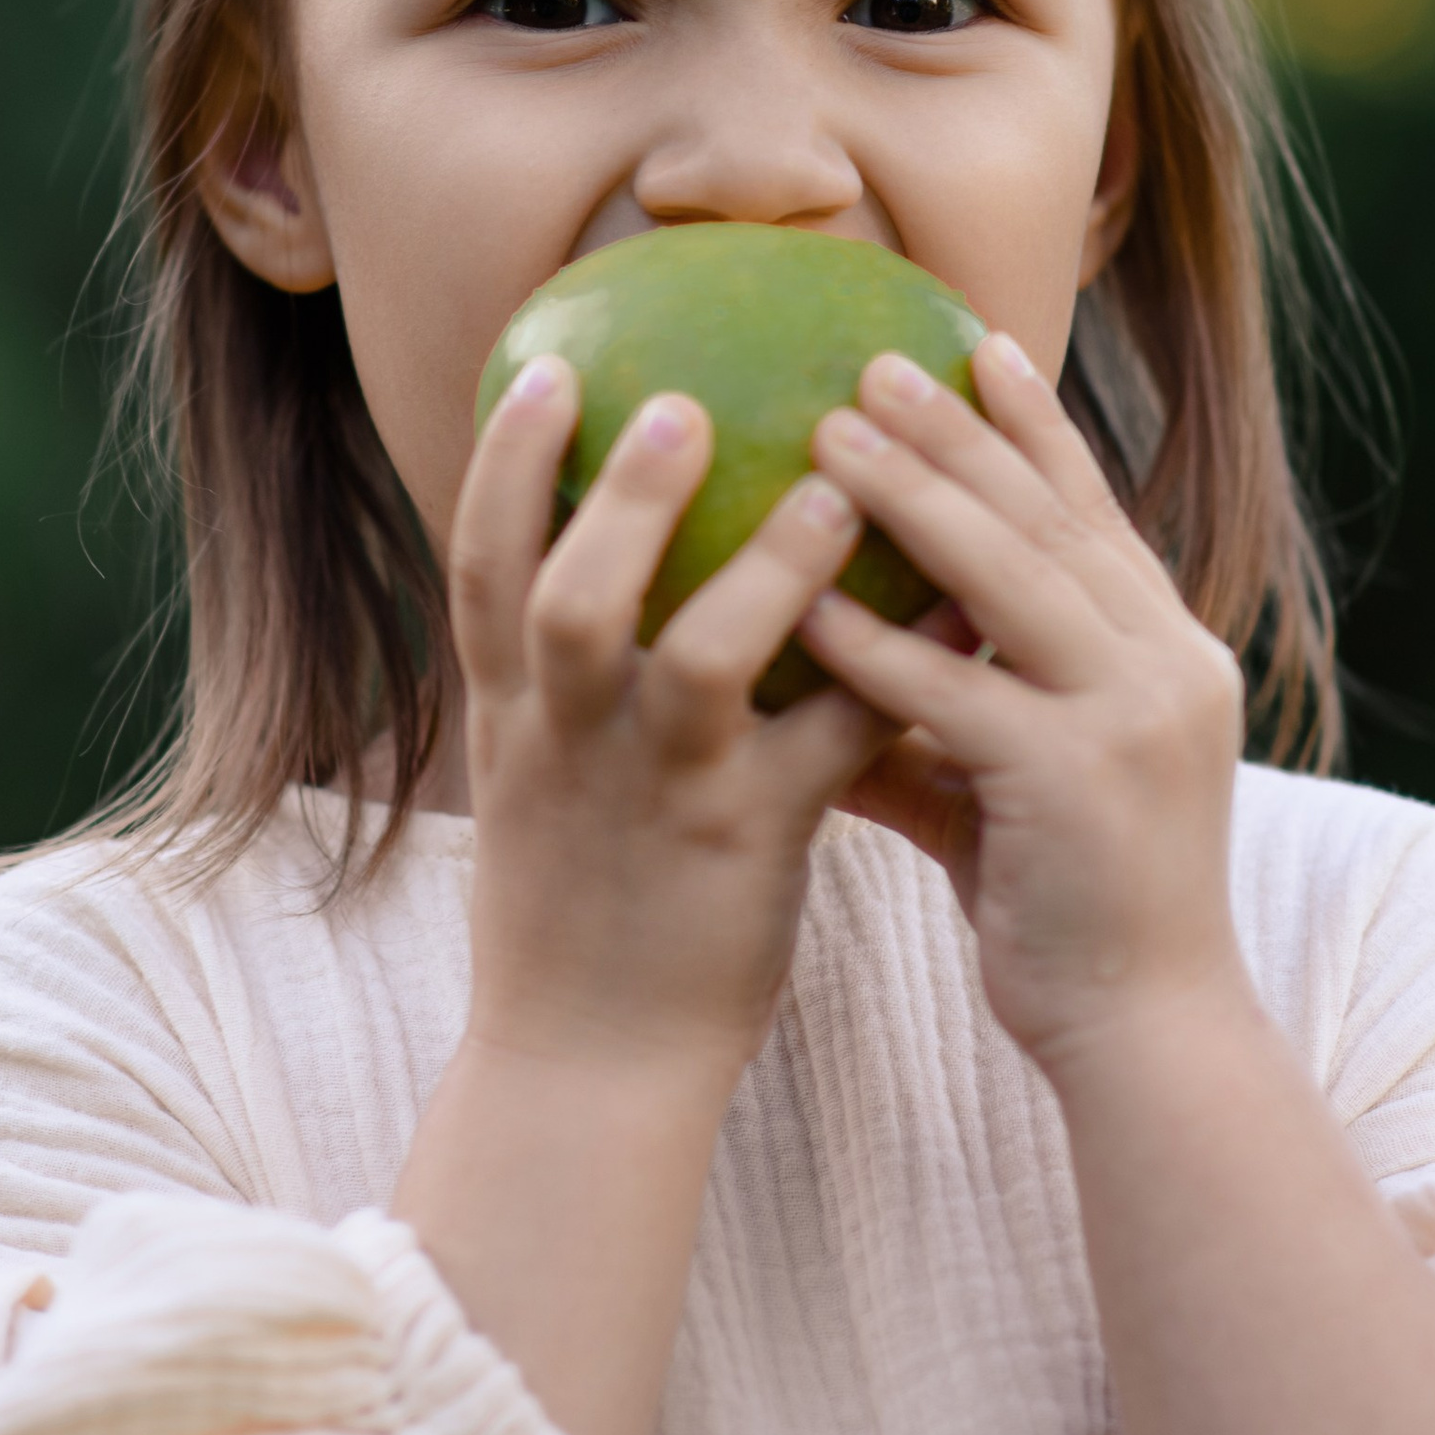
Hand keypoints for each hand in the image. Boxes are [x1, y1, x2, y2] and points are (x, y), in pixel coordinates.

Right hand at [447, 354, 895, 1082]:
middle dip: (619, 497)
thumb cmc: (574, 898)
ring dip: (769, 569)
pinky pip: (833, 739)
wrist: (588, 1065)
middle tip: (683, 400)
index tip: (551, 368)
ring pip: (701, 663)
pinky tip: (955, 601)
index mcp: (511, 713)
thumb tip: (595, 544)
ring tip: (839, 490)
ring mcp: (663, 793)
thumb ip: (555, 668)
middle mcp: (572, 742)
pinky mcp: (749, 844)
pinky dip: (892, 665)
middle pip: (571, 598)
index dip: (505, 462)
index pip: (479, 567)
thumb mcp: (532, 770)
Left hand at [799, 333, 1252, 1073]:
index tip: (973, 342)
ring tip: (830, 430)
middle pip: (1046, 518)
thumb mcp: (1012, 777)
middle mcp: (1166, 664)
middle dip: (958, 430)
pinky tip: (802, 602)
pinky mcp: (1076, 785)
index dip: (1034, 423)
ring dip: (913, 497)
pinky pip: (954, 693)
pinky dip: (875, 645)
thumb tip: (826, 641)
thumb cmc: (1070, 904)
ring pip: (1008, 578)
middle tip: (872, 357)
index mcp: (1166, 650)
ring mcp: (1131, 720)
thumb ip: (936, 704)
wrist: (1150, 1036)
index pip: (1091, 510)